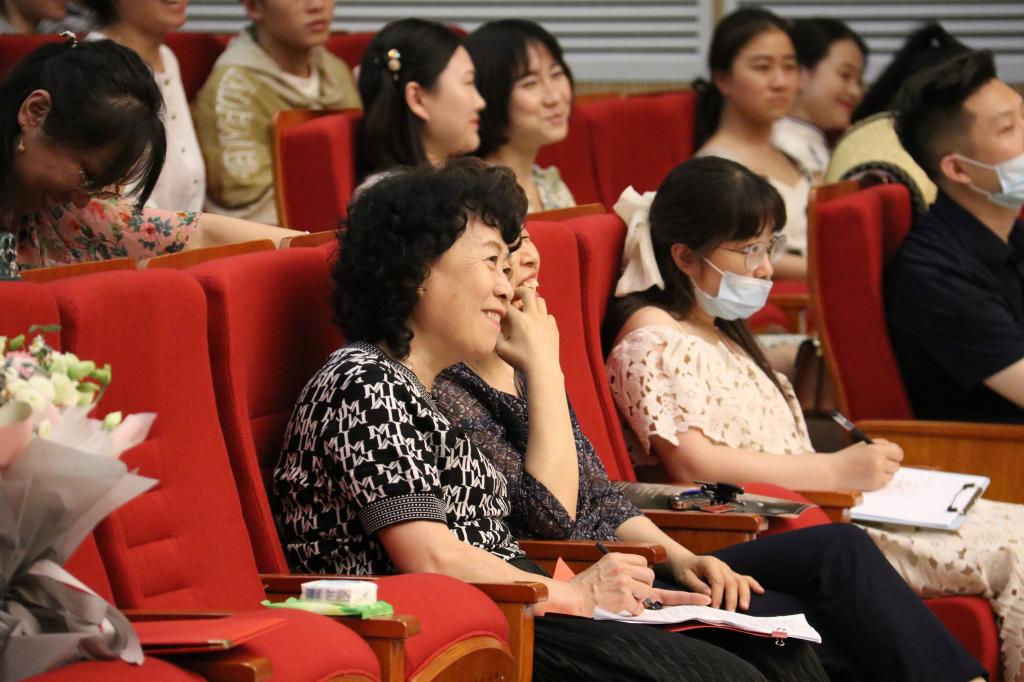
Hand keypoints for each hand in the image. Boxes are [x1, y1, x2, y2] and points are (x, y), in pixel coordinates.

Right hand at [494, 287, 559, 375]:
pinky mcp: (554, 328)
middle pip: (527, 293)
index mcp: (519, 320)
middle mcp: (534, 316)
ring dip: (532, 302)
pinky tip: (537, 324)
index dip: (502, 307)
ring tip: (526, 309)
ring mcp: (546, 321)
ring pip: (541, 301)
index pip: (508, 306)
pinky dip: (542, 316)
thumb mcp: (501, 349)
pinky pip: (548, 315)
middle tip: (514, 297)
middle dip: (518, 292)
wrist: (543, 369)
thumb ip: (496, 336)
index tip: (499, 311)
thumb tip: (496, 328)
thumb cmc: (521, 360)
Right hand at [570, 552, 710, 616]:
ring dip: (639, 600)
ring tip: (621, 600)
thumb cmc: (587, 586)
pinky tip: (617, 607)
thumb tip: (645, 579)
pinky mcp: (624, 598)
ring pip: (647, 592)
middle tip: (632, 594)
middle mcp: (622, 567)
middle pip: (650, 576)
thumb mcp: (604, 567)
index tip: (655, 582)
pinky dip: (631, 611)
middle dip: (645, 587)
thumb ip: (623, 569)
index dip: (645, 575)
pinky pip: (638, 608)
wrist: (572, 597)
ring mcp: (624, 582)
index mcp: (617, 557)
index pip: (644, 563)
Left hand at [673, 555, 763, 610]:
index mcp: (710, 564)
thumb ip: (696, 585)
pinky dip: (753, 585)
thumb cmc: (684, 570)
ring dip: (744, 595)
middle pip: (731, 582)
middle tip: (730, 613)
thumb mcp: (684, 577)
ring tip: (744, 608)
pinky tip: (760, 591)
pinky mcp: (732, 575)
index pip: (717, 581)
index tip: (716, 608)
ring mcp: (729, 570)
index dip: (718, 595)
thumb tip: (709, 595)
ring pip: (740, 581)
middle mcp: (722, 566)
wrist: (686, 563)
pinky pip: (745, 579)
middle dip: (731, 599)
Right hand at [833, 439, 902, 490]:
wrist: (833, 471)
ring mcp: (878, 476)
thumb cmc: (847, 457)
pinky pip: (884, 483)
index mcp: (876, 450)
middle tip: (879, 462)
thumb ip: (880, 445)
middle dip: (889, 463)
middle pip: (896, 465)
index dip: (895, 453)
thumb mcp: (863, 445)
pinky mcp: (875, 486)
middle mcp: (879, 463)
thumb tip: (894, 449)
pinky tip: (867, 476)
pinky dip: (879, 480)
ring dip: (885, 473)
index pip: (898, 452)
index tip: (893, 455)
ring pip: (891, 475)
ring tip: (871, 470)